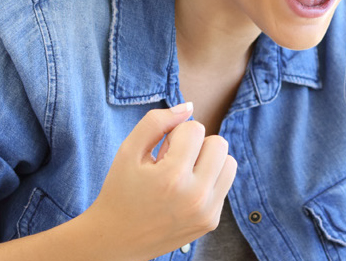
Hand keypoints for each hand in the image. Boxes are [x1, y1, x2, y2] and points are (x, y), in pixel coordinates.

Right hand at [78, 103, 237, 260]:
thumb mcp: (128, 151)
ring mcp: (207, 211)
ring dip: (208, 161)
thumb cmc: (121, 190)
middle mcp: (195, 196)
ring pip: (229, 163)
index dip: (175, 134)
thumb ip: (156, 122)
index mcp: (173, 177)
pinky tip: (184, 192)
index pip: (195, 128)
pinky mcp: (212, 221)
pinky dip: (207, 181)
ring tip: (182, 174)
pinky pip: (223, 184)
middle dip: (196, 145)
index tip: (160, 152)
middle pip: (219, 143)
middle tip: (173, 161)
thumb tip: (188, 107)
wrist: (117, 238)